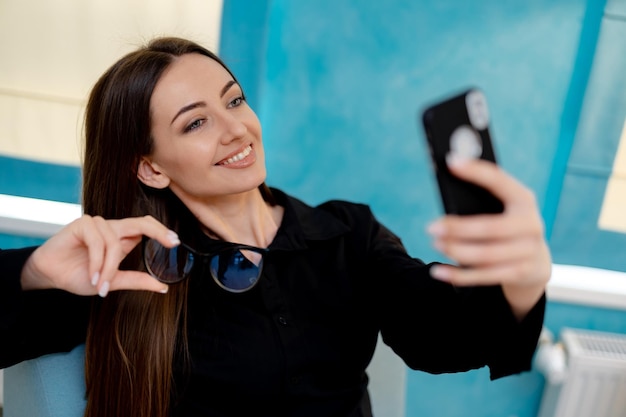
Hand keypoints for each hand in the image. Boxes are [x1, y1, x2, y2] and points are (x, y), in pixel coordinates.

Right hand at [21, 215, 179, 296]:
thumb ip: (136, 280)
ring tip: (101, 284)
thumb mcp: (112, 281)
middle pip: (140, 222)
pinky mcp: (82, 224)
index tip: (177, 242)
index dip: (162, 231)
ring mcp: (97, 224)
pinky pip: (98, 241)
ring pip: (115, 243)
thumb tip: (163, 287)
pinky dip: (98, 261)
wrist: (50, 275)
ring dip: (109, 267)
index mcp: (122, 238)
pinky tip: (93, 275)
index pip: (146, 226)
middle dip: (158, 231)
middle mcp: (112, 228)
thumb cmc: (79, 275)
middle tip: (171, 242)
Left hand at [426, 155, 551, 319]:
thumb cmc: (507, 223)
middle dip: (458, 228)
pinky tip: (438, 272)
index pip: (500, 181)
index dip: (476, 171)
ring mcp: (528, 252)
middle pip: (490, 228)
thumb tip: (449, 176)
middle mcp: (531, 225)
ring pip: (486, 255)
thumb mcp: (502, 207)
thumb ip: (481, 196)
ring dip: (456, 250)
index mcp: (524, 200)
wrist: (535, 260)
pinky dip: (458, 275)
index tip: (451, 162)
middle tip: (431, 227)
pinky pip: (484, 276)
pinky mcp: (519, 273)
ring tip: (436, 244)